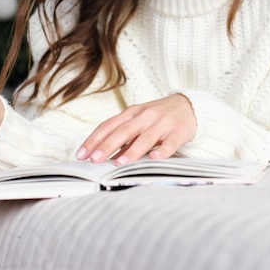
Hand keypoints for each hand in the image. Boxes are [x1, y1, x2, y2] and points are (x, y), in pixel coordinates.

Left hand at [76, 94, 196, 164]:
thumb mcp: (138, 121)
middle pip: (123, 131)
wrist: (188, 105)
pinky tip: (154, 158)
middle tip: (94, 159)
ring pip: (145, 138)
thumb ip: (123, 137)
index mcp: (131, 113)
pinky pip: (169, 143)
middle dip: (107, 145)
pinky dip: (162, 151)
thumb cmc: (158, 116)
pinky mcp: (178, 131)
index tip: (82, 154)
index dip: (94, 140)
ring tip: (118, 164)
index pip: (108, 126)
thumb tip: (105, 156)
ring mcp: (162, 123)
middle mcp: (145, 116)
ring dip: (131, 151)